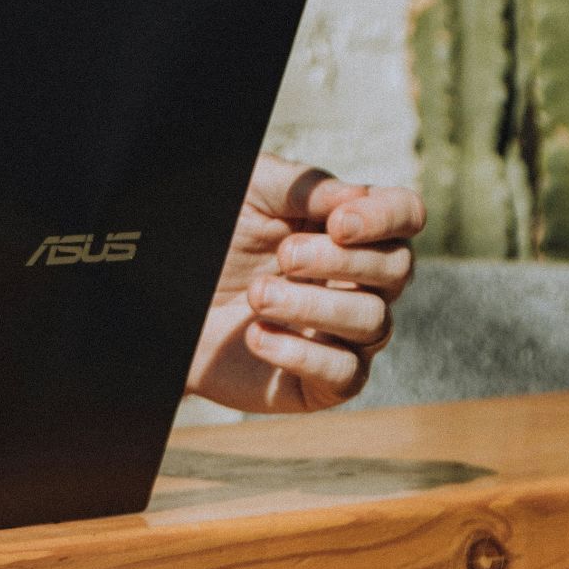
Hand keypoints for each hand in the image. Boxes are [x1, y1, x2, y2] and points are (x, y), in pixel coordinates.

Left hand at [185, 154, 420, 412]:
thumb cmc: (214, 239)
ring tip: (256, 295)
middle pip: (396, 269)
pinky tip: (256, 335)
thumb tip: (355, 197)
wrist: (163, 297)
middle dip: (340, 260)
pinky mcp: (322, 382)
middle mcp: (359, 282)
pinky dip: (300, 353)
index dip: (385, 217)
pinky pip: (346, 375)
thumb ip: (302, 186)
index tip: (338, 223)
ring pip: (373, 322)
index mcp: (349, 229)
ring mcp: (345, 334)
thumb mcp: (249, 193)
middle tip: (283, 256)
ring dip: (312, 305)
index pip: (405, 214)